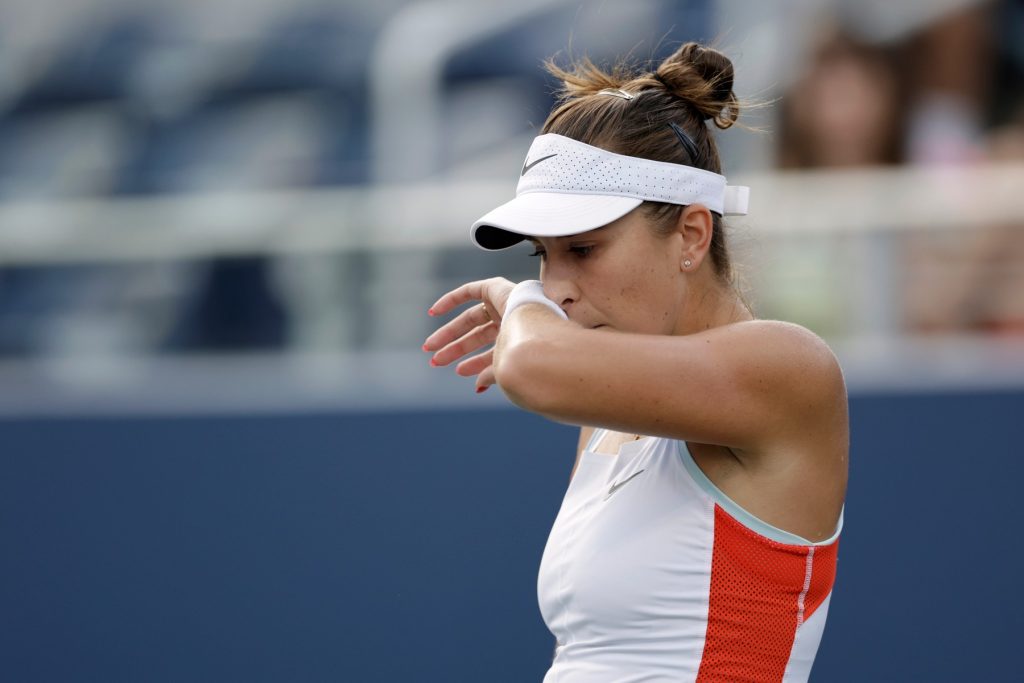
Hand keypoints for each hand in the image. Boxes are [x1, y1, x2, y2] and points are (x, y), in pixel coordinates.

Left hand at [423, 277, 514, 392]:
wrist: (536, 328)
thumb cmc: (525, 353)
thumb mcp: (506, 367)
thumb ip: (491, 374)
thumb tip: (477, 387)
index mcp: (520, 342)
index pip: (493, 352)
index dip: (475, 363)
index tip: (458, 371)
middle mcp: (513, 322)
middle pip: (478, 336)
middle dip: (456, 349)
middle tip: (436, 362)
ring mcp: (505, 304)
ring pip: (470, 319)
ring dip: (449, 333)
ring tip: (429, 348)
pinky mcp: (496, 288)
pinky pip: (470, 291)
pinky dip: (451, 299)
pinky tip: (433, 312)